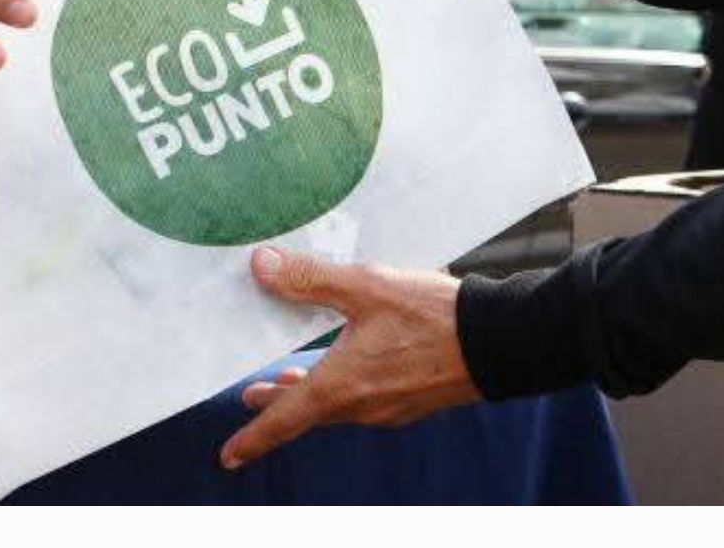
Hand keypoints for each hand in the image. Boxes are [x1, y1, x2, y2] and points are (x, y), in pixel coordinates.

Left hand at [220, 249, 475, 470]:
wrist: (494, 342)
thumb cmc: (430, 316)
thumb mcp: (366, 286)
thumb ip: (311, 279)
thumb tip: (261, 267)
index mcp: (342, 387)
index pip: (285, 419)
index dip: (254, 436)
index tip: (229, 455)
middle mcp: (361, 407)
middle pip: (307, 412)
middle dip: (276, 405)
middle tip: (250, 397)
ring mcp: (387, 407)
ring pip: (336, 405)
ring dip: (309, 393)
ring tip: (290, 379)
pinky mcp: (409, 400)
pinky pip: (362, 399)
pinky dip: (341, 386)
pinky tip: (347, 365)